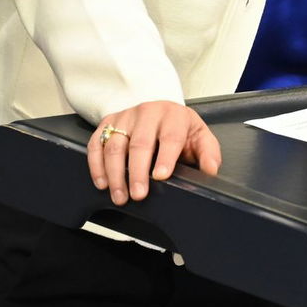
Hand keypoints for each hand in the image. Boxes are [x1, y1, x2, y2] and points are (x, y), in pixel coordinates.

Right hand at [87, 100, 221, 205]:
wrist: (160, 110)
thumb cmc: (179, 128)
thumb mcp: (199, 136)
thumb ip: (208, 153)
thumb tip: (210, 170)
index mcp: (174, 116)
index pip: (170, 137)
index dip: (165, 157)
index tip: (161, 176)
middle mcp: (148, 112)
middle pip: (140, 143)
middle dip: (137, 172)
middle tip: (138, 194)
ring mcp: (125, 116)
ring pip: (115, 145)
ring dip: (115, 173)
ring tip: (120, 195)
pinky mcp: (107, 122)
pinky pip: (97, 144)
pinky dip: (96, 165)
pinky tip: (102, 182)